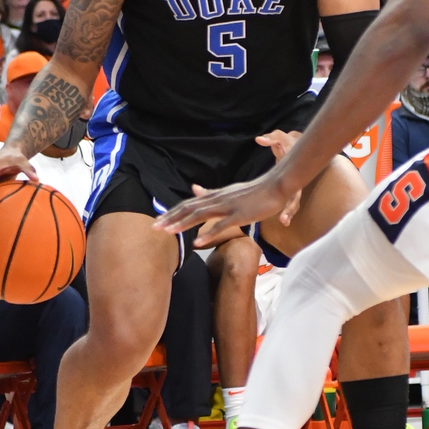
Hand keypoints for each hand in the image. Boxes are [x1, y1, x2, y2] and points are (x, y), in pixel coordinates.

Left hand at [153, 169, 292, 247]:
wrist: (275, 186)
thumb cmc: (254, 191)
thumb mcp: (228, 191)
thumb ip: (210, 192)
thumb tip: (194, 189)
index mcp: (214, 195)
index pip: (188, 204)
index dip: (172, 213)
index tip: (157, 221)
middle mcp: (217, 199)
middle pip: (189, 209)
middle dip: (171, 218)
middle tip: (153, 227)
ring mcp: (228, 207)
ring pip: (200, 215)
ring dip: (182, 224)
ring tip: (167, 232)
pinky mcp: (239, 215)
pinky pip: (221, 225)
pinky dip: (208, 233)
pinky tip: (197, 242)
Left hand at [255, 131, 302, 225]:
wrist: (299, 148)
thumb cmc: (287, 142)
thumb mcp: (280, 138)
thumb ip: (271, 139)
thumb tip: (259, 139)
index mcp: (294, 168)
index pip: (292, 178)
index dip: (287, 184)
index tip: (283, 190)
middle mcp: (297, 179)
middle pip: (295, 197)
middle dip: (290, 209)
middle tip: (284, 220)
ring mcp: (295, 186)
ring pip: (293, 202)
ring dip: (289, 213)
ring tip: (284, 222)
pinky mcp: (289, 190)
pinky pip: (288, 202)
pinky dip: (287, 211)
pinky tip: (283, 221)